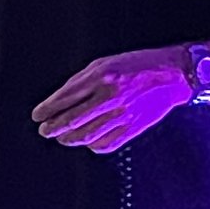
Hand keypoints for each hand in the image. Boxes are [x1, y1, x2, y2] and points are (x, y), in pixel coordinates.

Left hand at [31, 48, 191, 154]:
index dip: (47, 110)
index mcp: (101, 76)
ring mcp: (122, 115)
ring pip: (86, 136)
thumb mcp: (105, 63)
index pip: (65, 98)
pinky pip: (106, 144)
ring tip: (61, 137)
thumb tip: (59, 101)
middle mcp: (110, 96)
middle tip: (44, 130)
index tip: (37, 116)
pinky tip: (87, 141)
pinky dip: (92, 145)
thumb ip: (82, 81)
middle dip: (53, 128)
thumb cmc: (136, 65)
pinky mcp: (133, 128)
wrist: (172, 75)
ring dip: (69, 139)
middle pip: (72, 120)